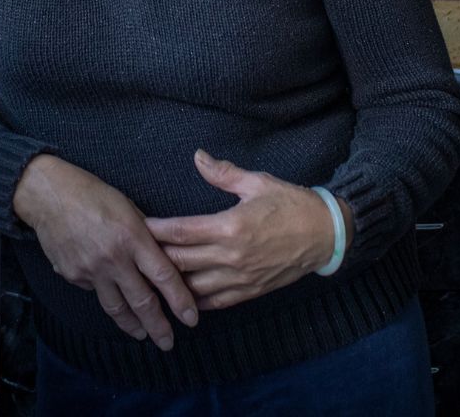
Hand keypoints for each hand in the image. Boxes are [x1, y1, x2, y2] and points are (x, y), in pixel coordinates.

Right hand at [12, 154, 197, 350]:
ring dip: (133, 325)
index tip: (191, 318)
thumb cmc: (92, 193)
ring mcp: (91, 271)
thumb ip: (144, 233)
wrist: (49, 195)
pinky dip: (105, 295)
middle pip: (142, 302)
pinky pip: (95, 292)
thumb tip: (160, 254)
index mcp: (133, 236)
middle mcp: (114, 258)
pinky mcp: (73, 276)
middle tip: (167, 342)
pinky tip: (110, 294)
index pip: (164, 276)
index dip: (180, 300)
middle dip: (158, 327)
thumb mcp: (127, 206)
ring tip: (142, 334)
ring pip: (117, 308)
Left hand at [145, 150, 351, 311]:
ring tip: (151, 276)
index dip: (156, 230)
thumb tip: (198, 156)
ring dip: (172, 282)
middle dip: (155, 257)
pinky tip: (181, 295)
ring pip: (194, 287)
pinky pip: (215, 302)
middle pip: (181, 262)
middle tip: (133, 251)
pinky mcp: (250, 291)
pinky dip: (195, 300)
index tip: (136, 226)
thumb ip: (223, 173)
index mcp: (230, 226)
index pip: (182, 231)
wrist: (326, 234)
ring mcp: (241, 278)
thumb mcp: (257, 182)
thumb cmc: (291, 204)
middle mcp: (232, 256)